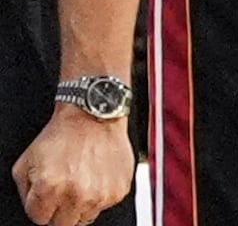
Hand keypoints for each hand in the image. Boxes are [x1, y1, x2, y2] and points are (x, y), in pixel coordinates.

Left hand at [12, 107, 131, 225]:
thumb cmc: (62, 135)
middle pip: (63, 224)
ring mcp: (100, 194)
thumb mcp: (26, 162)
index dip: (42, 205)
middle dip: (60, 209)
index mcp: (50, 188)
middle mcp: (77, 194)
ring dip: (81, 203)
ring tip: (82, 179)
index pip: (40, 219)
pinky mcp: (119, 190)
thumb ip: (26, 193)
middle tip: (64, 188)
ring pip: (85, 217)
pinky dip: (100, 194)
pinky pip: (104, 205)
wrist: (94, 115)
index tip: (48, 192)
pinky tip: (97, 175)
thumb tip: (35, 209)